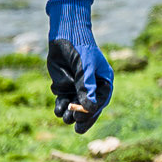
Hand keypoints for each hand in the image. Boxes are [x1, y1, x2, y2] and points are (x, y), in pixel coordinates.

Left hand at [45, 0, 111, 131]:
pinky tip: (59, 109)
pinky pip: (63, 102)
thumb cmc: (80, 49)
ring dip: (69, 114)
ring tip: (65, 117)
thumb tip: (90, 108)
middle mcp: (91, 86)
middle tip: (75, 126)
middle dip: (82, 117)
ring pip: (74, 107)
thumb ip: (86, 88)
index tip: (83, 122)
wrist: (65, 36)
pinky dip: (60, 107)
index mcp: (103, 81)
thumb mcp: (84, 69)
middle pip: (88, 108)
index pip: (100, 101)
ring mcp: (77, 87)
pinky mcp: (64, 86)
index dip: (93, 113)